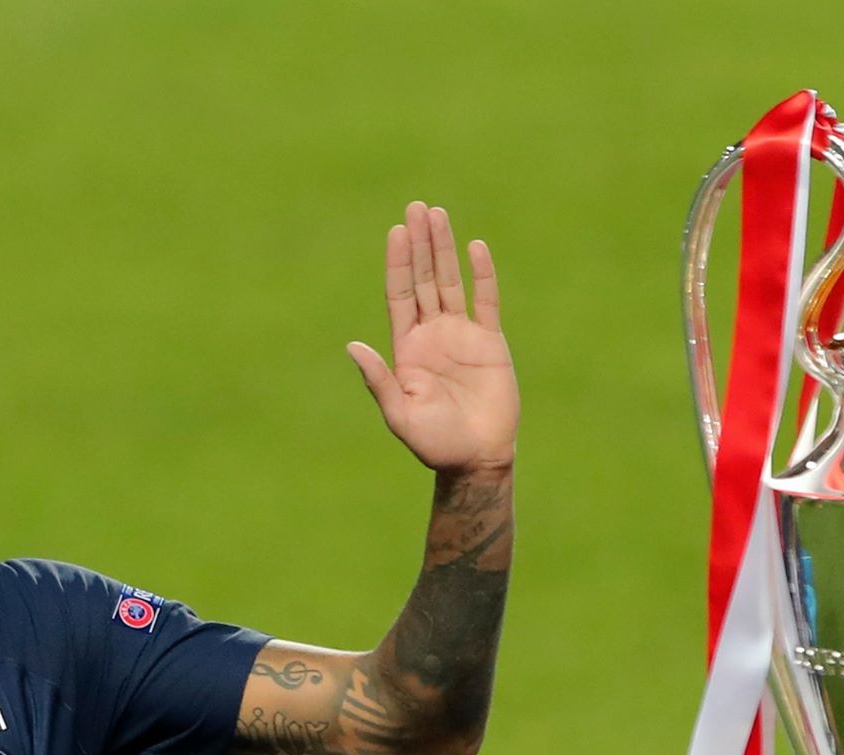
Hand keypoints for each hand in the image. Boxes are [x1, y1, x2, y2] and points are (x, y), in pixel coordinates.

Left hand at [348, 202, 518, 473]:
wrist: (476, 459)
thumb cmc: (434, 444)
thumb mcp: (399, 414)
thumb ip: (379, 379)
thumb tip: (353, 346)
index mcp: (407, 348)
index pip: (400, 295)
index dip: (398, 264)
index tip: (396, 232)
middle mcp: (433, 335)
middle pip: (424, 279)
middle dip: (420, 244)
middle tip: (416, 207)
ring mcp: (462, 336)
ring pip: (452, 281)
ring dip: (444, 248)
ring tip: (438, 213)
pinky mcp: (490, 343)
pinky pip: (486, 301)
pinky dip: (482, 274)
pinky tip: (475, 247)